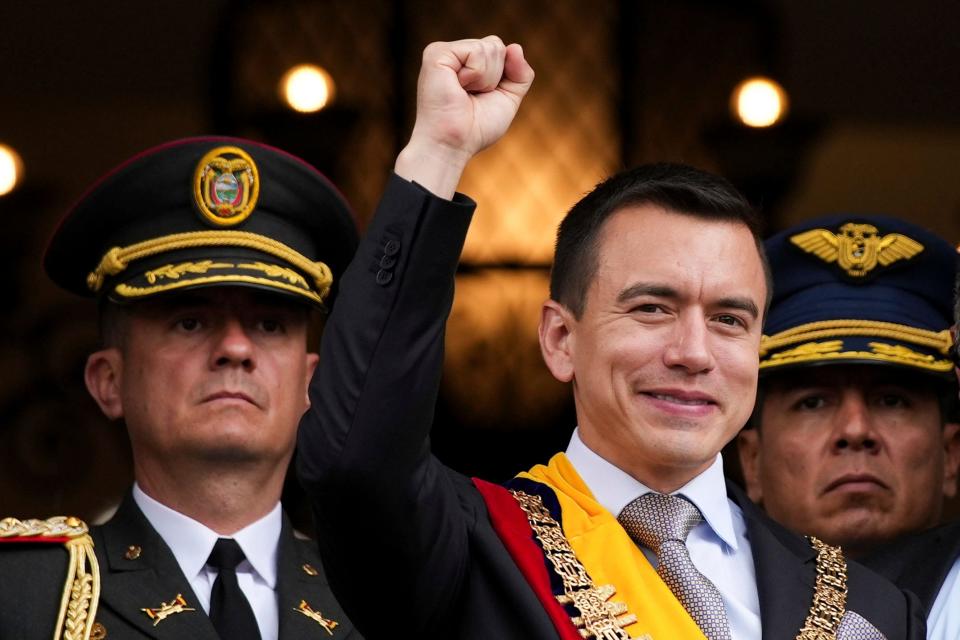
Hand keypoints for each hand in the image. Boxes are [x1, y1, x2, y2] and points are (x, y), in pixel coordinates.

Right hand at [395, 35, 534, 197]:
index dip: (502, 76)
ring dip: (485, 79)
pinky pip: (477, 50)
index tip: (482, 97)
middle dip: (495, 77)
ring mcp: (442, 51)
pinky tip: (458, 87)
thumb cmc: (475, 129)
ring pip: (490, 47)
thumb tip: (515, 46)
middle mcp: (453, 54)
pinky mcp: (437, 54)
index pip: (499, 49)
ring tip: (463, 94)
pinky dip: (476, 74)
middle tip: (471, 97)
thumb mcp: (508, 99)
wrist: (453, 145)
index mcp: (466, 62)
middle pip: (496, 45)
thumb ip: (520, 74)